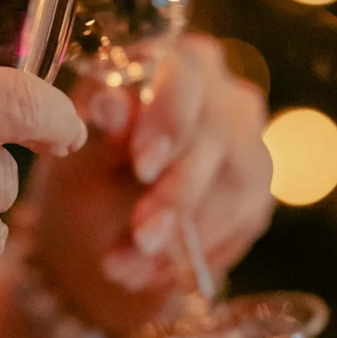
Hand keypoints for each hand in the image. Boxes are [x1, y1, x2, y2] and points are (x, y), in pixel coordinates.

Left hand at [31, 34, 272, 337]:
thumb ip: (99, 131)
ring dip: (182, 235)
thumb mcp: (80, 156)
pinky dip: (193, 255)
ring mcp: (248, 145)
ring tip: (126, 265)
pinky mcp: (256, 195)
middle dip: (177, 193)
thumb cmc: (85, 176)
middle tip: (140, 236)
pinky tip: (149, 274)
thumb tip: (110, 103)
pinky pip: (240, 225)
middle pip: (219, 133)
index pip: (188, 70)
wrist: (97, 235)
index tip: (142, 165)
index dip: (170, 118)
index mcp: (174, 63)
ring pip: (235, 186)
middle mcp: (224, 95)